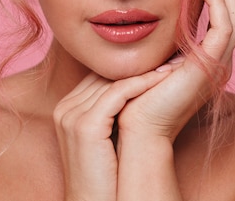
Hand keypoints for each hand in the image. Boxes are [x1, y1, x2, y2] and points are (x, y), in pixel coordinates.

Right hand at [53, 70, 170, 200]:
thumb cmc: (103, 176)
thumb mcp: (102, 138)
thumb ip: (109, 113)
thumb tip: (135, 93)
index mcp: (66, 108)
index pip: (98, 77)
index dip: (127, 69)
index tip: (155, 61)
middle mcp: (65, 107)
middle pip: (104, 75)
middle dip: (136, 66)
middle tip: (166, 57)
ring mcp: (72, 115)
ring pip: (113, 81)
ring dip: (144, 71)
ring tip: (170, 65)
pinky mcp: (86, 125)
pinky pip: (118, 93)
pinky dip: (142, 83)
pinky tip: (162, 79)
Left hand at [117, 0, 234, 141]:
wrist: (135, 130)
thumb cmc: (132, 96)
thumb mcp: (146, 58)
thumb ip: (152, 36)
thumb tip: (137, 10)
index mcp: (202, 58)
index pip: (216, 12)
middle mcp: (216, 59)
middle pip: (229, 7)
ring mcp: (217, 63)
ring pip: (232, 12)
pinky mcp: (212, 66)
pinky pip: (225, 27)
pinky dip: (218, 3)